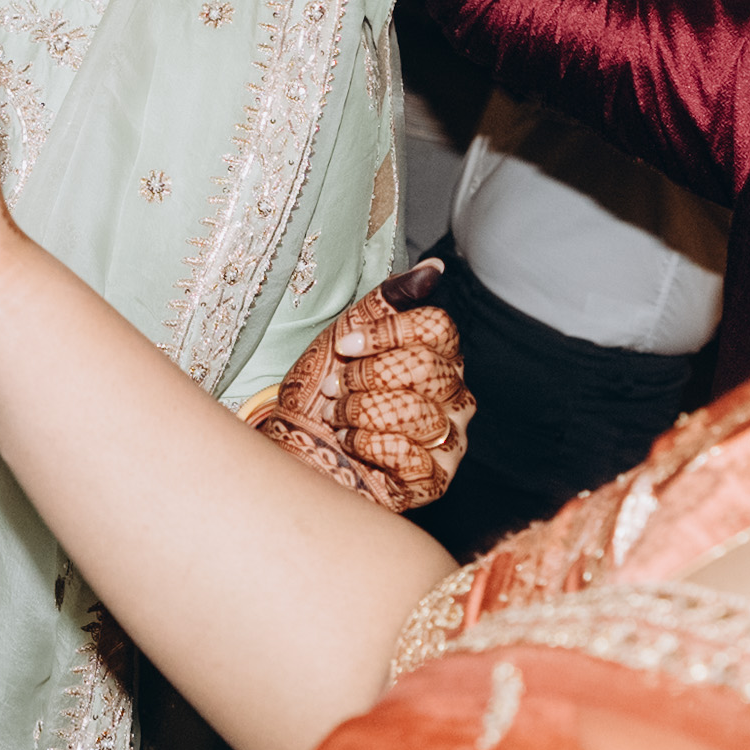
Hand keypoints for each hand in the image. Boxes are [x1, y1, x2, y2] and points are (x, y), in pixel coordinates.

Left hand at [242, 264, 469, 513]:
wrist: (297, 447)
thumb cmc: (323, 393)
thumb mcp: (344, 338)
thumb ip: (388, 301)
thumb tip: (433, 270)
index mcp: (439, 356)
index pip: (438, 329)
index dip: (386, 334)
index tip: (345, 346)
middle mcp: (453, 396)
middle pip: (426, 368)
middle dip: (367, 377)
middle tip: (335, 387)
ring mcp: (448, 439)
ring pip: (417, 412)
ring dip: (360, 412)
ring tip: (337, 416)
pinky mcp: (433, 480)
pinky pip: (409, 455)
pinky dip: (367, 445)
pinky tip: (350, 443)